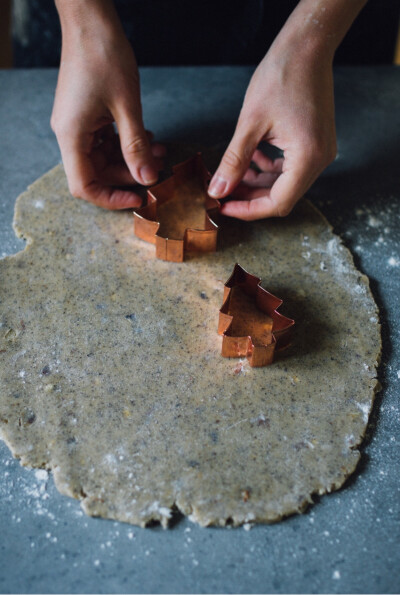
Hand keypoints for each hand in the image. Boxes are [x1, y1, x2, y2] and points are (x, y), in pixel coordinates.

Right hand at [51, 2, 163, 208]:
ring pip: (103, 158)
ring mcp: (77, 125)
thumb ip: (136, 147)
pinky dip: (126, 143)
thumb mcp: (127, 107)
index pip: (84, 186)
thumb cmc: (104, 56)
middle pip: (96, 174)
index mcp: (72, 136)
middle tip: (156, 170)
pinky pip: (105, 141)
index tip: (138, 198)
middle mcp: (70, 134)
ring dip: (131, 158)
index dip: (111, 198)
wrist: (91, 21)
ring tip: (159, 150)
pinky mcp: (85, 116)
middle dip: (128, 175)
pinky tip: (147, 135)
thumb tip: (146, 179)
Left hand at [208, 45, 336, 219]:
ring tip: (232, 175)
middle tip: (223, 192)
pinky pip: (290, 168)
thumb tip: (217, 190)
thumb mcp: (250, 124)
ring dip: (258, 184)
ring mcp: (320, 152)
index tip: (223, 206)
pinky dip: (268, 169)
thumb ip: (234, 161)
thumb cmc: (282, 77)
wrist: (307, 47)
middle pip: (282, 196)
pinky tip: (251, 158)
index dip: (248, 210)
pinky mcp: (315, 143)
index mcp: (308, 158)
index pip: (278, 203)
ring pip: (285, 184)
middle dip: (250, 198)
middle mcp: (320, 160)